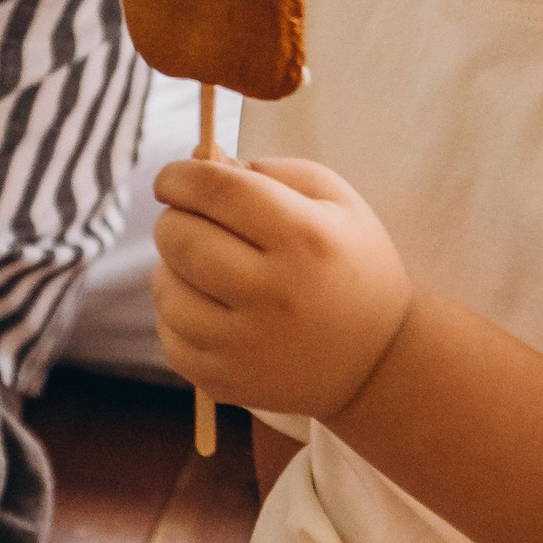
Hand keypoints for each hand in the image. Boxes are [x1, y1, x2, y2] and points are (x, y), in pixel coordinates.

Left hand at [152, 151, 413, 420]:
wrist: (377, 360)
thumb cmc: (349, 263)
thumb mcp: (333, 201)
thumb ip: (265, 171)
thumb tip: (197, 161)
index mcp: (305, 238)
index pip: (215, 190)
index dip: (178, 176)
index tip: (173, 179)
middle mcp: (274, 294)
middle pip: (180, 237)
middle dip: (175, 219)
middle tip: (192, 221)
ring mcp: (246, 345)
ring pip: (165, 288)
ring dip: (173, 268)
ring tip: (206, 268)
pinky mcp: (225, 381)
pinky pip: (168, 335)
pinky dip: (179, 315)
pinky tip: (211, 309)